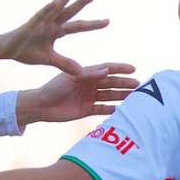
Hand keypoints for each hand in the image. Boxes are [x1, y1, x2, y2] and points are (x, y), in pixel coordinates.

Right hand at [0, 0, 109, 73]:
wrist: (5, 50)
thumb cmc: (26, 51)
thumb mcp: (49, 59)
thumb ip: (64, 63)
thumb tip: (81, 71)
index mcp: (57, 31)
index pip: (78, 27)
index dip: (93, 25)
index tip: (108, 21)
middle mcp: (51, 23)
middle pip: (70, 12)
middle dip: (82, 3)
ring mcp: (40, 22)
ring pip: (56, 8)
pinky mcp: (29, 24)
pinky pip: (40, 15)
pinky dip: (47, 8)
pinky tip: (55, 1)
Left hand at [17, 62, 139, 124]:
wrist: (41, 106)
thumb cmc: (53, 88)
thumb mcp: (70, 79)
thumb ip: (88, 74)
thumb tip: (107, 70)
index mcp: (86, 74)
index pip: (107, 69)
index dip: (120, 68)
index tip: (133, 69)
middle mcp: (90, 84)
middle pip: (111, 83)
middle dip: (125, 83)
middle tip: (139, 85)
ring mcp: (89, 97)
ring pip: (110, 95)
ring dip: (122, 96)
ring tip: (135, 97)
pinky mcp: (87, 109)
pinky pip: (103, 109)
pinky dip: (112, 109)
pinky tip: (123, 110)